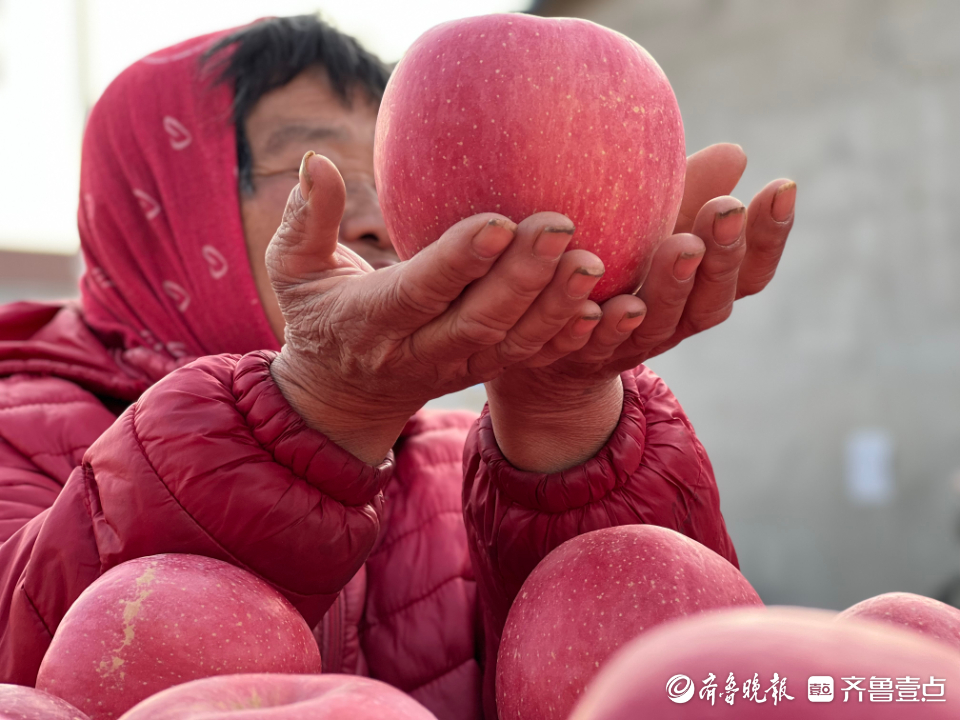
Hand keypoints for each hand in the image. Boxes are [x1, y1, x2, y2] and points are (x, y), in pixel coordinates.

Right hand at [269, 153, 607, 463]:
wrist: (346, 397)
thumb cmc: (320, 317)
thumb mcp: (295, 272)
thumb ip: (306, 219)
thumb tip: (316, 159)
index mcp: (373, 320)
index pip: (419, 290)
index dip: (458, 261)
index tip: (499, 222)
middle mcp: (421, 350)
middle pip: (479, 319)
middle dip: (523, 278)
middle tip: (563, 228)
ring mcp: (460, 365)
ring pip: (514, 344)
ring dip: (557, 307)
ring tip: (594, 263)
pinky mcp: (486, 369)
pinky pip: (532, 358)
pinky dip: (568, 336)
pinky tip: (609, 306)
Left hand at [486, 143, 795, 471]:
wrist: (546, 337)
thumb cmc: (613, 267)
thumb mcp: (652, 229)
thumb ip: (688, 196)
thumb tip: (736, 153)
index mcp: (699, 291)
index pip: (750, 270)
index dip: (770, 235)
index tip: (782, 186)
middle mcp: (674, 322)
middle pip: (711, 299)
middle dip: (724, 254)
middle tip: (726, 210)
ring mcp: (629, 343)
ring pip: (658, 322)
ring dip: (673, 286)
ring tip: (682, 247)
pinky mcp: (581, 354)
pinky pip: (595, 343)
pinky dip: (607, 326)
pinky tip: (615, 304)